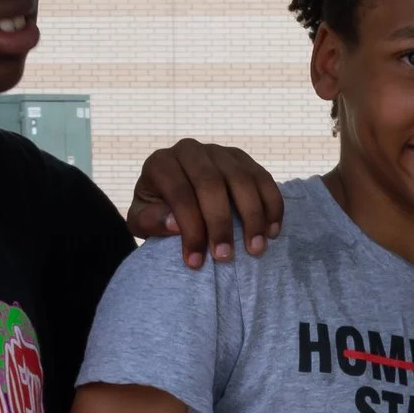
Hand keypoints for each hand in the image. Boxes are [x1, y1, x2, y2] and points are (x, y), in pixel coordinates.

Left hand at [126, 139, 283, 268]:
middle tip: (226, 257)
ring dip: (252, 217)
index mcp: (161, 164)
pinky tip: (272, 232)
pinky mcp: (243, 159)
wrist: (178, 196)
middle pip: (212, 184)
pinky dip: (272, 206)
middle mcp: (190, 150)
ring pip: (242, 180)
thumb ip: (151, 221)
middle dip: (221, 225)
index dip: (190, 230)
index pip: (179, 194)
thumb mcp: (141, 221)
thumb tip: (175, 224)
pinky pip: (264, 179)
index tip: (196, 263)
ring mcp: (219, 151)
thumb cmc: (159, 213)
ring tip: (255, 249)